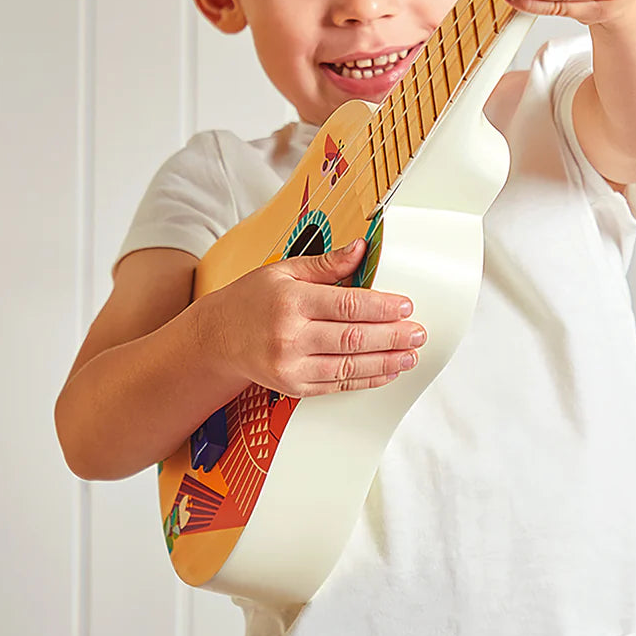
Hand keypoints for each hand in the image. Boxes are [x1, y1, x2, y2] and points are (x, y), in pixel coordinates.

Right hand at [199, 238, 424, 396]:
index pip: (347, 305)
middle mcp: (290, 336)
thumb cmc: (251, 300)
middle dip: (392, 336)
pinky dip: (366, 379)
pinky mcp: (293, 387)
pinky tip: (386, 371)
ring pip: (349, 366)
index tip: (405, 306)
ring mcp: (290, 366)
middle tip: (419, 333)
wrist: (216, 339)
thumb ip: (326, 264)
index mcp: (290, 300)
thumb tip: (361, 248)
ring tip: (410, 355)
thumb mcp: (283, 270)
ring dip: (386, 361)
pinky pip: (337, 384)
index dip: (381, 307)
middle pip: (353, 338)